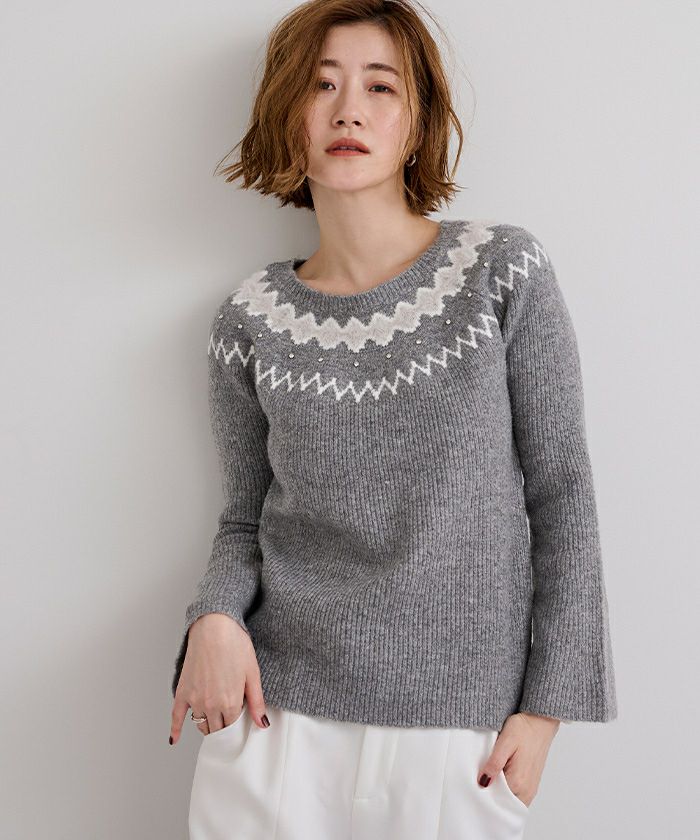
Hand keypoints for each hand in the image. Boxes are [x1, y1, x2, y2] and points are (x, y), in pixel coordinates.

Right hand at [169, 613, 269, 745]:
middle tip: (228, 721)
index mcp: (230, 703)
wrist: (214, 627)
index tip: (240, 720)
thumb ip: (257, 702)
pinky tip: (174, 738)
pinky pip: (176, 716)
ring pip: (200, 725)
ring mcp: (194, 700)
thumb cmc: (235, 645)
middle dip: (223, 728)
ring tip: (214, 723)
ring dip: (207, 727)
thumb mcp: (253, 673)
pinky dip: (175, 729)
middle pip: (217, 729)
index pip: (233, 727)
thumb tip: (263, 724)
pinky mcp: (182, 691)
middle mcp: (211, 705)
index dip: (238, 724)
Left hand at [476, 712, 559, 807]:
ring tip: (487, 781)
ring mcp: (531, 789)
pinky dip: (507, 792)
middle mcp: (527, 790)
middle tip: (478, 785)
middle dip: (491, 800)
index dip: (483, 798)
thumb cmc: (523, 729)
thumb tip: (482, 783)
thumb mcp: (505, 742)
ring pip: (511, 802)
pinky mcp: (532, 784)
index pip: (496, 803)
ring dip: (499, 796)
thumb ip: (494, 764)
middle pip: (504, 806)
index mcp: (519, 782)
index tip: (473, 789)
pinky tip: (499, 779)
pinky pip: (517, 796)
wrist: (540, 721)